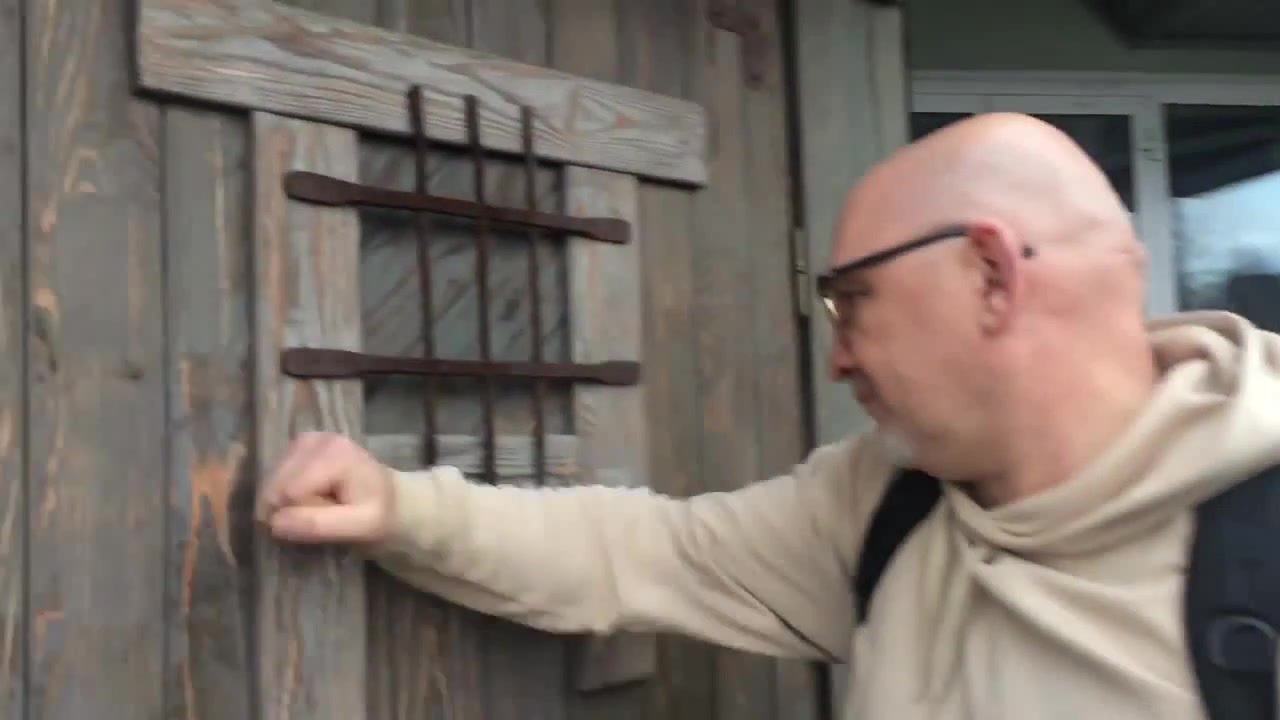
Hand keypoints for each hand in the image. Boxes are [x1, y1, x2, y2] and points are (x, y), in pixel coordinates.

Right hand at [256, 431, 394, 543]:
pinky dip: (287, 493)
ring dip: (289, 502)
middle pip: (277, 486)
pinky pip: (276, 477)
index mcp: (334, 455)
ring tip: (322, 505)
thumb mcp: (360, 527)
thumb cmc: (380, 514)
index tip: (323, 523)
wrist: (391, 499)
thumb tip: (274, 523)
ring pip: (273, 483)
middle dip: (291, 509)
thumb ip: (318, 525)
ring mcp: (306, 439)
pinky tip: (311, 496)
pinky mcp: (299, 445)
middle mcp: (316, 439)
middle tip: (324, 515)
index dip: (297, 517)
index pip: (289, 493)